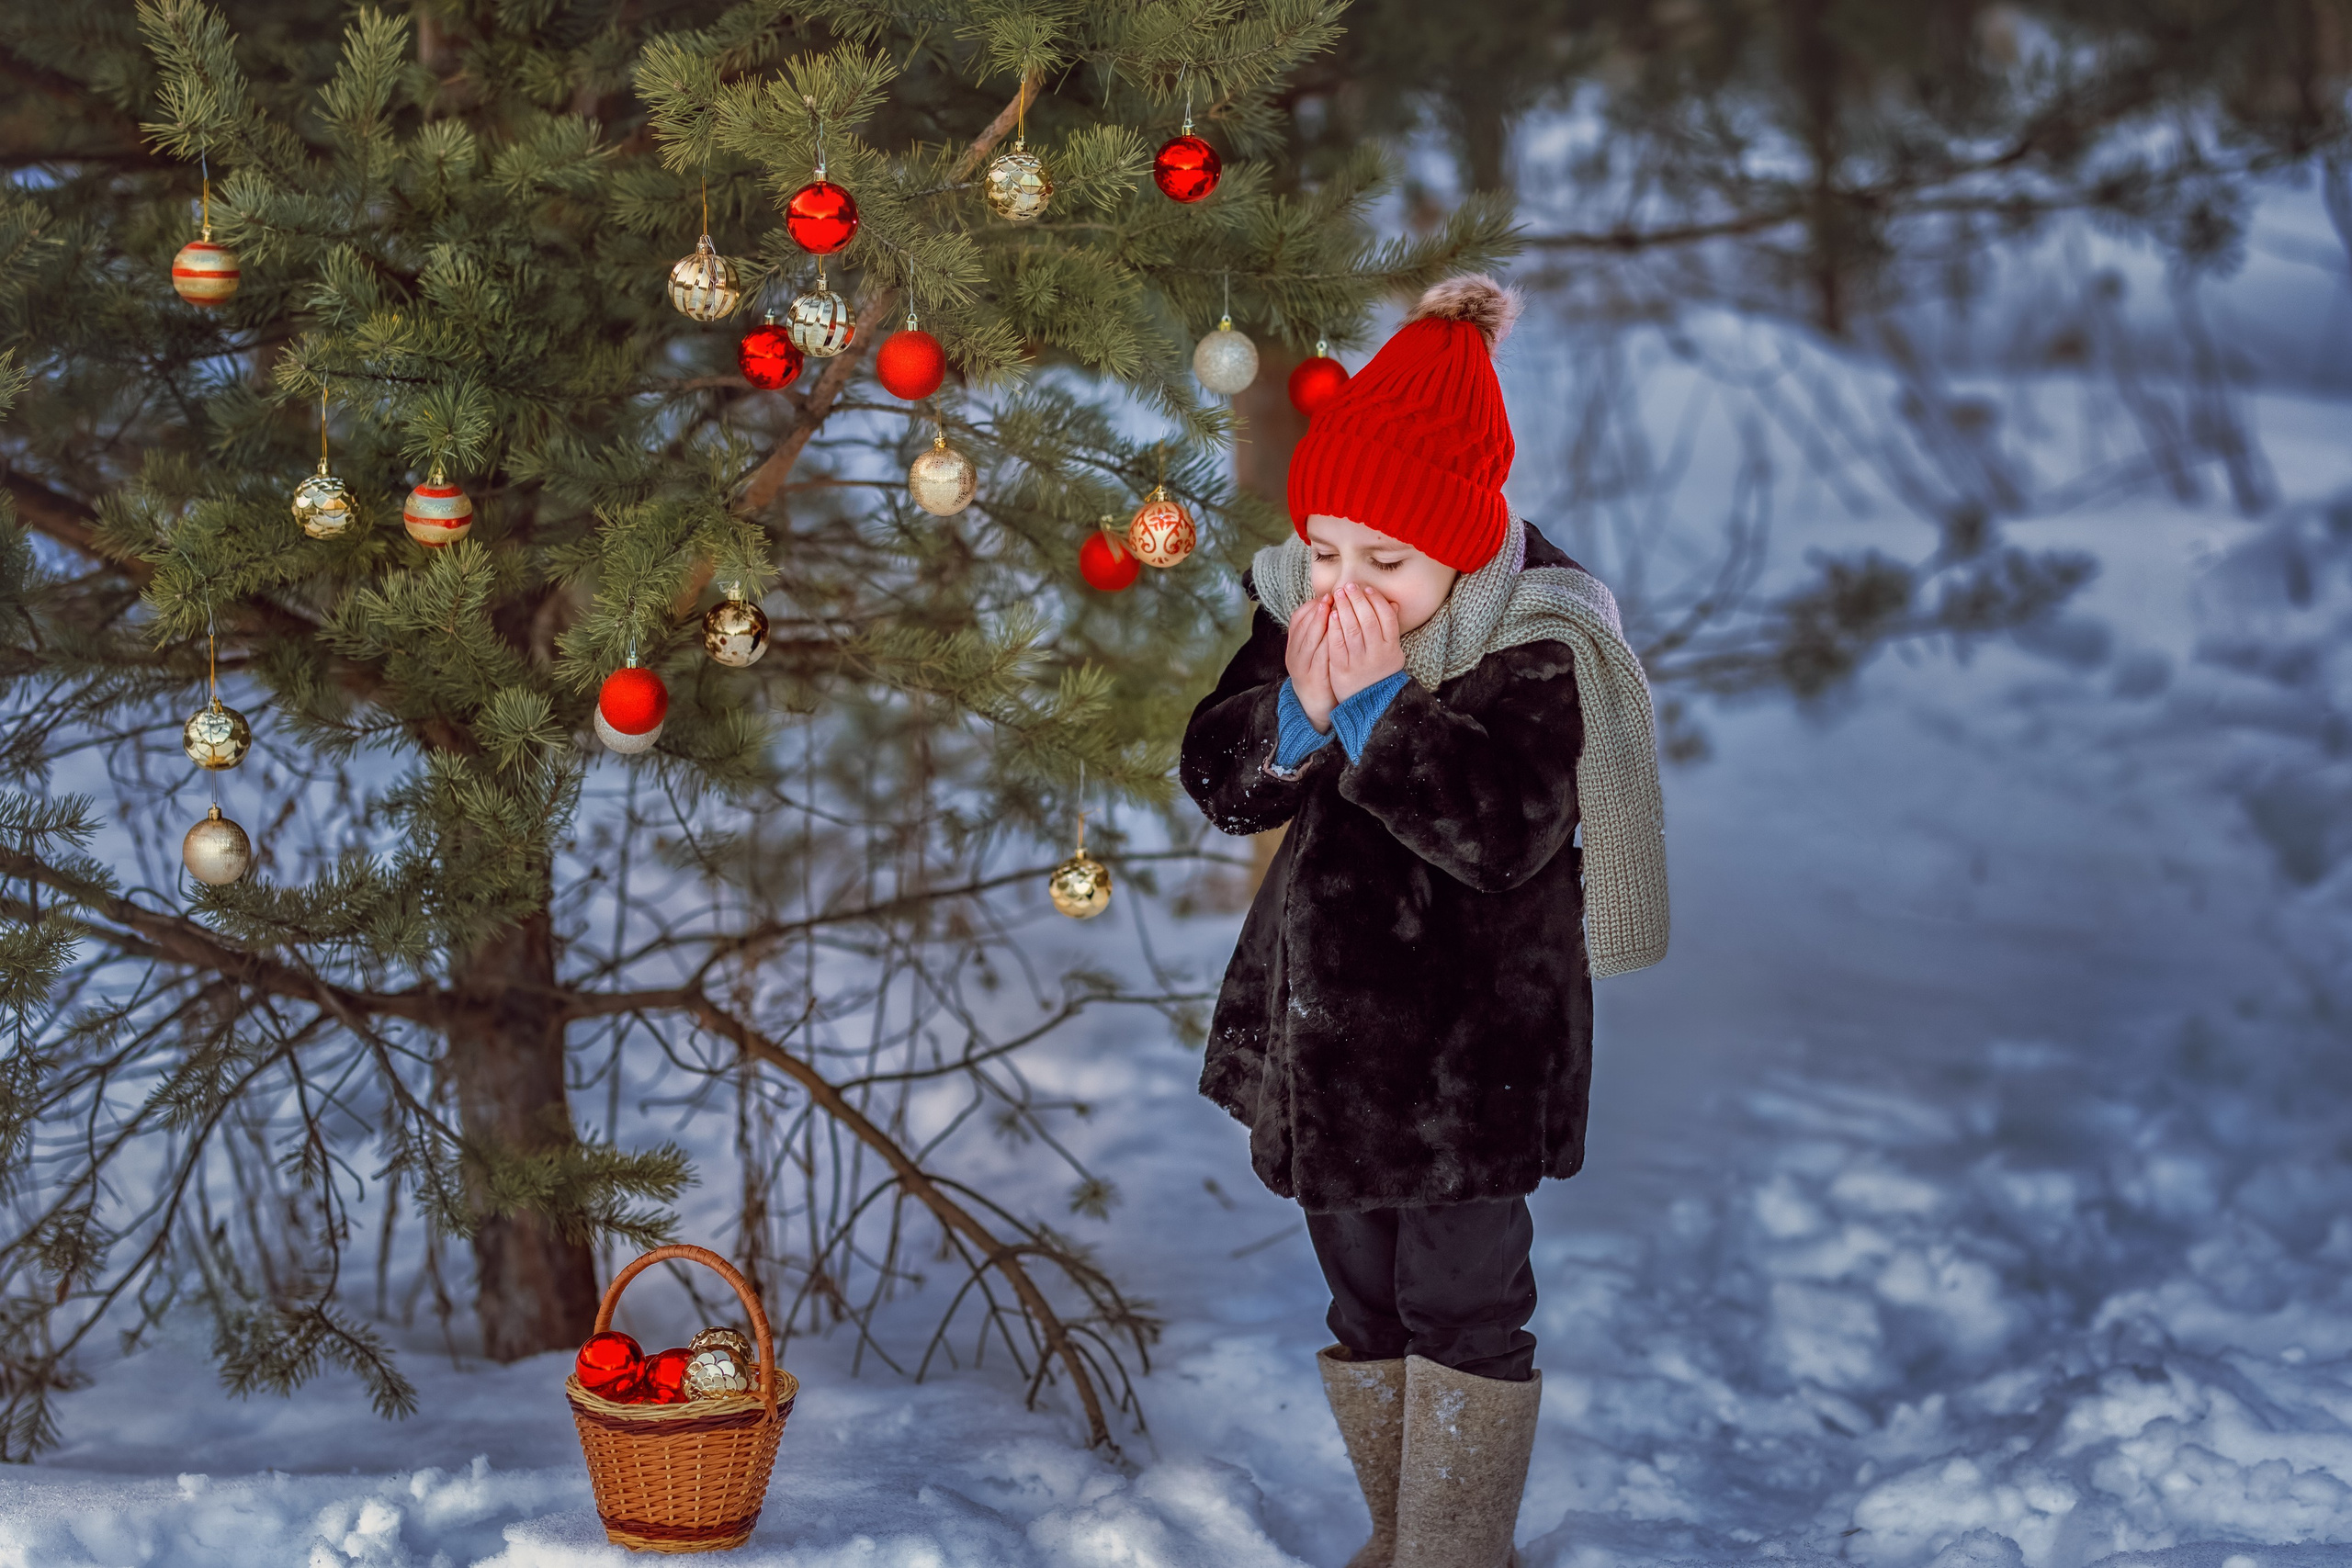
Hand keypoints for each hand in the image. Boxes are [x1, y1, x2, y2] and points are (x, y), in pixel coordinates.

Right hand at [1285, 595, 1335, 731]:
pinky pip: (1319, 657)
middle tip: (1330, 598)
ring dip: (1320, 623)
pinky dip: (1327, 643)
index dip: (1311, 606)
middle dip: (1316, 610)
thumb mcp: (1315, 651)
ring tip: (1333, 611)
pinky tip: (1339, 634)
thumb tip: (1331, 606)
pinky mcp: (1312, 677)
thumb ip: (1320, 632)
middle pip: (1302, 626)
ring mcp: (1301, 666)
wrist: (1314, 705)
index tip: (1326, 596)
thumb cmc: (1319, 673)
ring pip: (1309, 640)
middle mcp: (1293, 654)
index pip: (1297, 619)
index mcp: (1294, 645)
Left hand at [1327, 582, 1403, 703]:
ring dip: (1343, 608)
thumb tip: (1392, 602)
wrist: (1369, 702)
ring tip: (1338, 595)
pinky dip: (1334, 627)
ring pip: (1351, 630)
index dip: (1376, 601)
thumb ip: (1390, 628)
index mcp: (1392, 648)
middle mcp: (1377, 654)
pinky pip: (1337, 644)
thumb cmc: (1379, 671)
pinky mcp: (1342, 669)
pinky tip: (1331, 614)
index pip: (1386, 617)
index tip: (1367, 589)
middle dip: (1357, 600)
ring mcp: (1359, 662)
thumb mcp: (1392, 652)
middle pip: (1367, 620)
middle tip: (1348, 586)